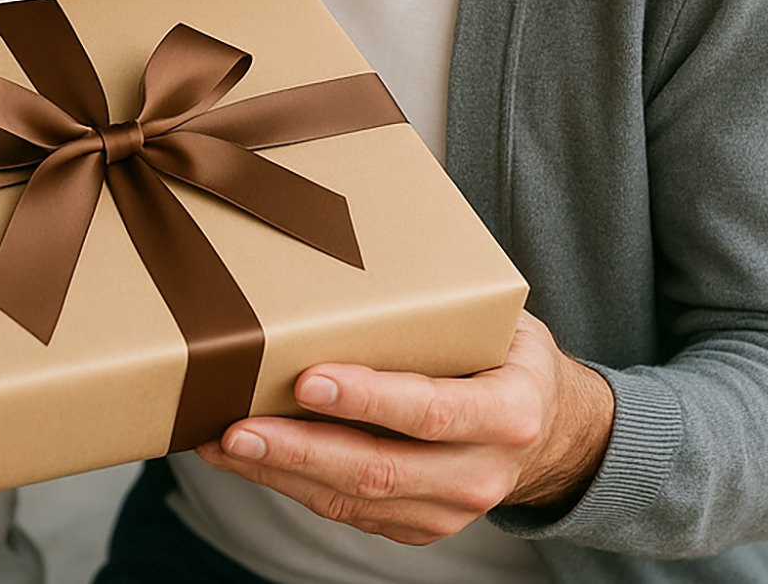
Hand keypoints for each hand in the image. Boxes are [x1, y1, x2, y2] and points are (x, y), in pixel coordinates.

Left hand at [194, 312, 612, 545]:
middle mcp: (479, 472)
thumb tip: (348, 240)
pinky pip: (344, 511)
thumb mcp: (495, 319)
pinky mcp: (415, 527)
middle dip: (299, 448)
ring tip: (220, 442)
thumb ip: (439, 303)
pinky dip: (288, 484)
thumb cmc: (503, 352)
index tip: (308, 380)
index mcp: (507, 413)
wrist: (546, 427)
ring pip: (352, 499)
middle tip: (237, 425)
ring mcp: (446, 510)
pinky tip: (245, 458)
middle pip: (378, 469)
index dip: (368, 399)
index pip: (431, 411)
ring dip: (278, 472)